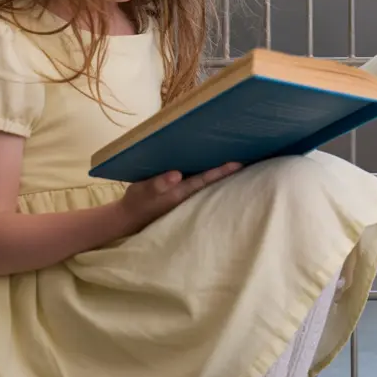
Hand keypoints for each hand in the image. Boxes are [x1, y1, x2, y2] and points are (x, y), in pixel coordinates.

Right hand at [118, 162, 241, 229]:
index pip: (206, 179)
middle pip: (212, 181)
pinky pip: (199, 183)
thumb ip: (158, 183)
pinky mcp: (181, 195)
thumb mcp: (142, 191)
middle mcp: (187, 195)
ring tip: (238, 161)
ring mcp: (185, 196)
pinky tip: (215, 167)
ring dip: (221, 173)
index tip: (238, 163)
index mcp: (180, 192)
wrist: (129, 218)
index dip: (222, 171)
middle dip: (228, 171)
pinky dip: (209, 175)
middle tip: (248, 158)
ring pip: (207, 183)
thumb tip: (176, 175)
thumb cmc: (136, 202)